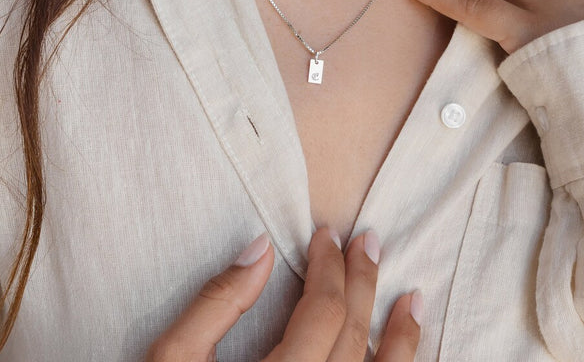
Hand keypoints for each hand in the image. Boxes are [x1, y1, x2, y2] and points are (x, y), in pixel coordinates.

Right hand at [145, 226, 421, 361]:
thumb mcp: (170, 358)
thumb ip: (216, 302)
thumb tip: (261, 249)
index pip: (322, 313)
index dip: (329, 267)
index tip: (326, 234)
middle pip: (353, 338)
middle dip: (364, 283)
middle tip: (369, 241)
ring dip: (400, 339)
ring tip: (413, 299)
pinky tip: (398, 357)